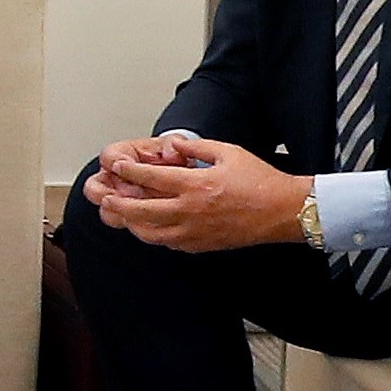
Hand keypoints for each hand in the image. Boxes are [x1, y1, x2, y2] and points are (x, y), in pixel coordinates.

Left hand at [81, 132, 314, 251]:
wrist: (284, 211)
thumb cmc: (260, 181)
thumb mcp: (228, 152)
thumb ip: (195, 148)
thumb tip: (172, 145)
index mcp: (196, 185)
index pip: (151, 179)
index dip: (128, 172)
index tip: (116, 166)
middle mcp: (190, 211)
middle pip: (141, 211)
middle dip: (118, 203)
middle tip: (105, 196)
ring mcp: (195, 232)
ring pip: (150, 233)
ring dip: (132, 223)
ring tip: (123, 213)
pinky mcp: (202, 245)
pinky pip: (168, 244)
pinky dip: (153, 235)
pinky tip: (149, 227)